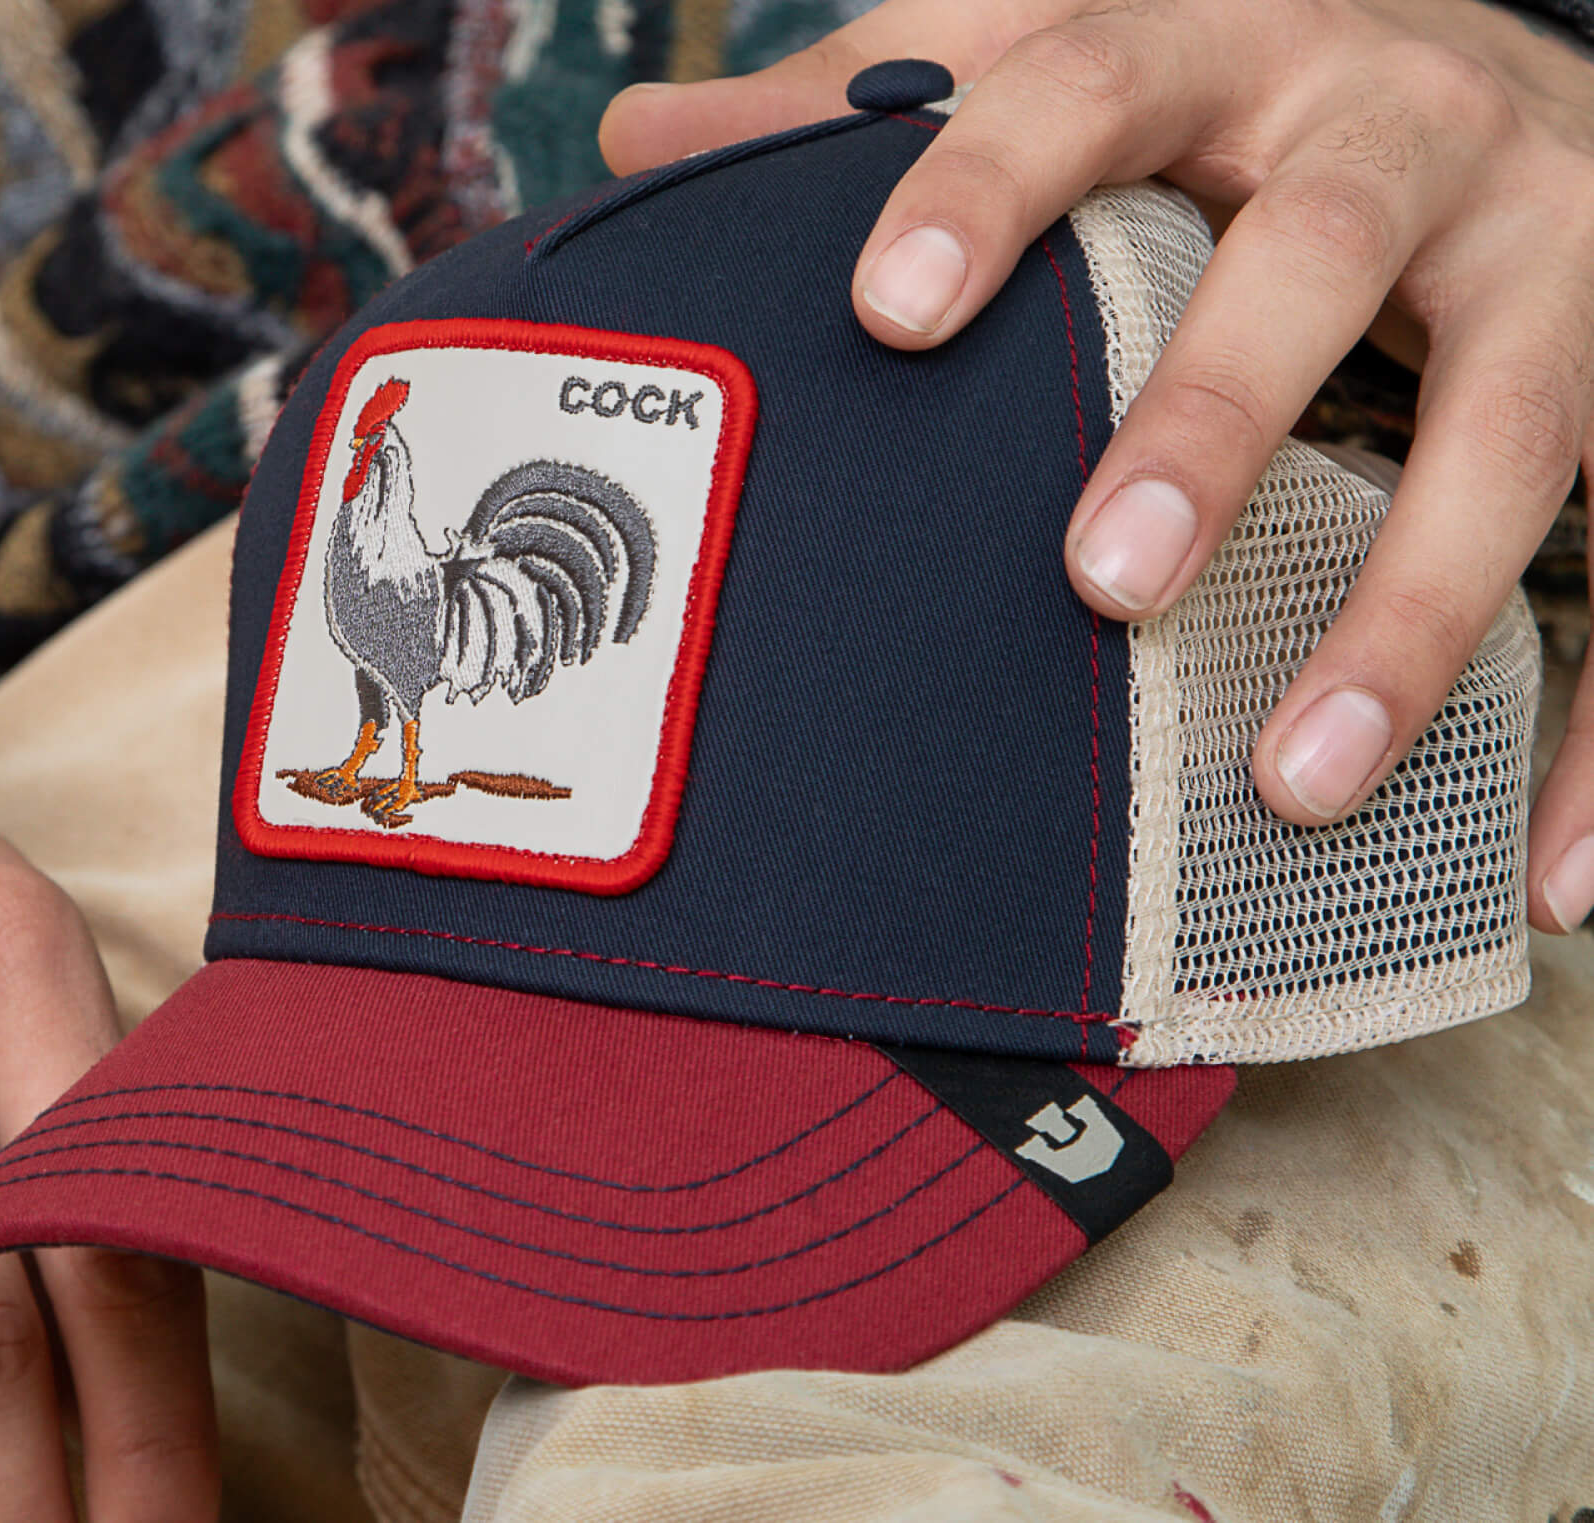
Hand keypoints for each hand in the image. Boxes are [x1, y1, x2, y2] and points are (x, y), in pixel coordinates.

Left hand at [602, 0, 1593, 929]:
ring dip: (1417, 608)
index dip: (987, 185)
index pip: (1092, 81)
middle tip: (1100, 578)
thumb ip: (875, 100)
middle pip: (1319, 253)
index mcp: (1228, 41)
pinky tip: (1551, 884)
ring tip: (1297, 783)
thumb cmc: (1227, 88)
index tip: (885, 315)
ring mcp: (1557, 248)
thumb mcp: (1062, 50)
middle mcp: (1404, 126)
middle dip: (1218, 416)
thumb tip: (644, 136)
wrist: (1500, 56)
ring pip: (1518, 420)